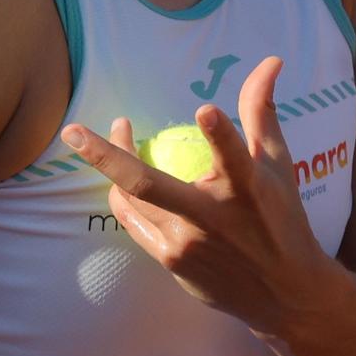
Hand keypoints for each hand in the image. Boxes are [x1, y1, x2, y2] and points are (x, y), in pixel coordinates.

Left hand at [61, 55, 334, 337]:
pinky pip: (135, 222)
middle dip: (106, 156)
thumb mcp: (277, 162)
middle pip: (149, 185)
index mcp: (247, 188)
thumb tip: (270, 60)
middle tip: (71, 131)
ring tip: (107, 135)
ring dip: (112, 165)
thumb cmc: (281, 217)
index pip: (234, 156)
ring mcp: (186, 245)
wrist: (284, 295)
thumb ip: (261, 109)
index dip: (220, 134)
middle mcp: (212, 218)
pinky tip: (119, 178)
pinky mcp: (172, 263)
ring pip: (133, 200)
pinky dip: (124, 196)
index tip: (205, 108)